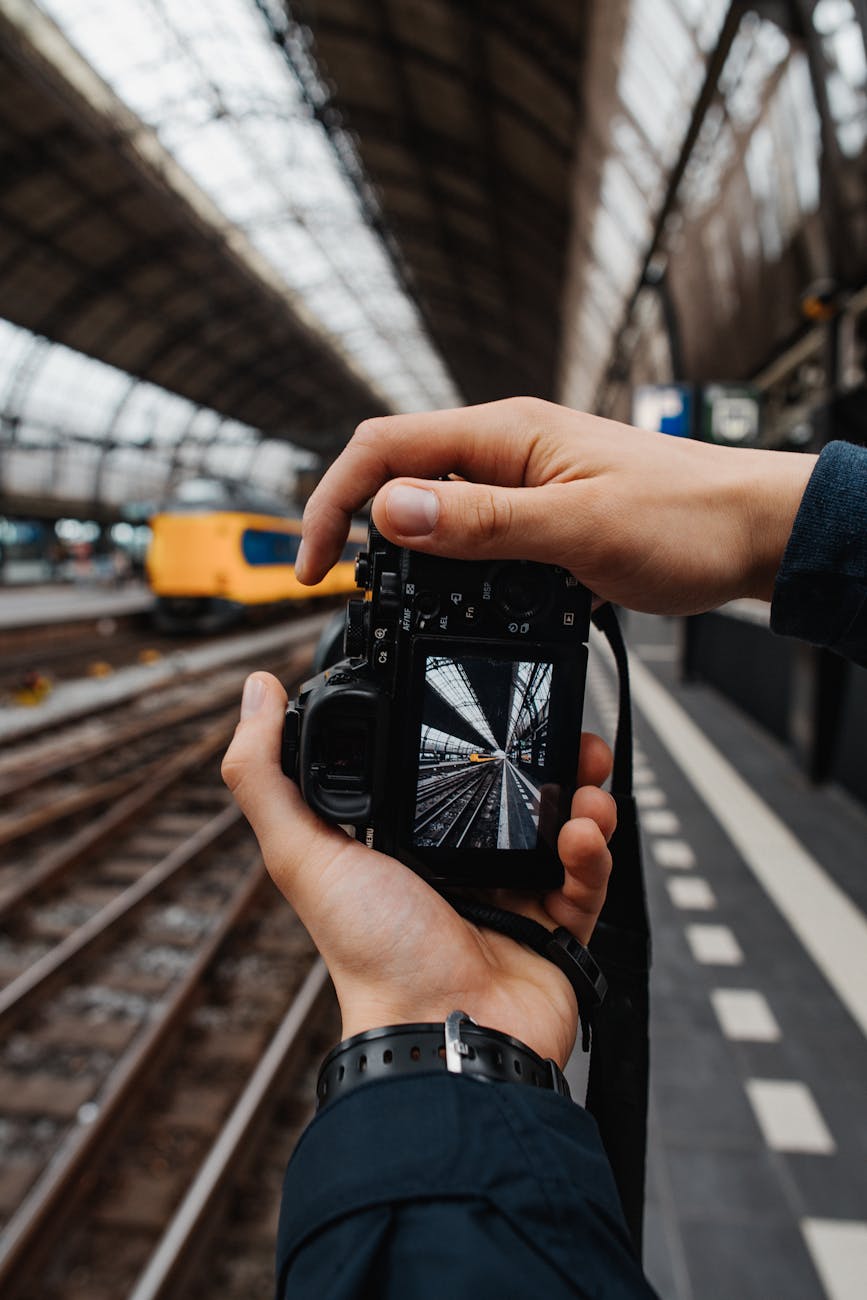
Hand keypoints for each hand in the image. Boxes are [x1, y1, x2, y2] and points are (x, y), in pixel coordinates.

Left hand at [222, 672, 616, 1066]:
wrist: (444, 1035)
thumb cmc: (370, 955)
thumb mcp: (303, 854)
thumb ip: (265, 776)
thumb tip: (256, 692)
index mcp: (402, 845)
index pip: (441, 769)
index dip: (468, 734)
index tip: (485, 701)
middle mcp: (458, 866)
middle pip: (512, 792)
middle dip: (547, 756)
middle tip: (565, 733)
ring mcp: (511, 896)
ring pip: (560, 825)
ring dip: (582, 793)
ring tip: (589, 776)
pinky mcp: (555, 929)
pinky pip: (587, 876)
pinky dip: (595, 848)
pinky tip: (584, 832)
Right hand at [297, 398, 815, 613]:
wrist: (753, 532)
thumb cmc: (686, 520)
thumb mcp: (576, 530)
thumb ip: (481, 522)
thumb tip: (389, 511)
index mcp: (503, 433)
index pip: (383, 448)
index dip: (333, 502)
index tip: (314, 564)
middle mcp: (505, 448)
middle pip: (398, 473)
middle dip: (355, 525)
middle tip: (337, 587)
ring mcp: (522, 481)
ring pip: (433, 506)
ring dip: (401, 548)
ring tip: (385, 599)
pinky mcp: (539, 514)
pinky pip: (472, 532)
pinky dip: (447, 564)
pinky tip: (450, 600)